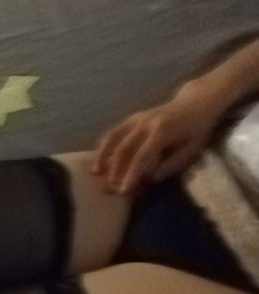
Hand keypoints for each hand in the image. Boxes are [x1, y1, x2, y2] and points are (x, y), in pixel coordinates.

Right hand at [90, 93, 220, 193]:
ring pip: (114, 137)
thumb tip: (150, 178)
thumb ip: (172, 164)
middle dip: (116, 169)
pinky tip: (100, 158)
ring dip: (103, 155)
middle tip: (111, 188)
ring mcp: (137, 118)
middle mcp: (146, 123)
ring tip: (96, 172)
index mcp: (162, 131)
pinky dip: (105, 145)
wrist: (196, 102)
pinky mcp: (133, 118)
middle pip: (124, 148)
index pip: (142, 156)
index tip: (124, 191)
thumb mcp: (192, 148)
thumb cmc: (197, 129)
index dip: (132, 174)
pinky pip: (115, 132)